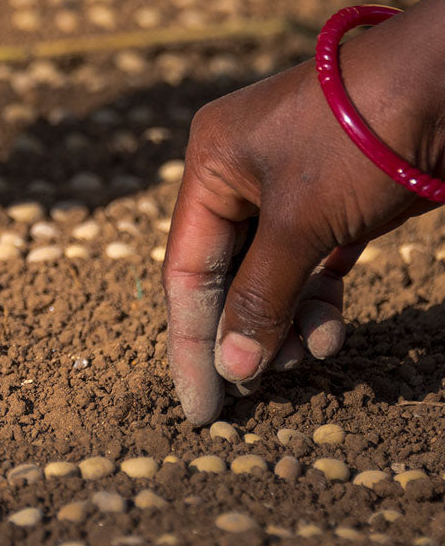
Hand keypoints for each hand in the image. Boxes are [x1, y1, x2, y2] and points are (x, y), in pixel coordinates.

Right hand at [162, 0, 444, 424]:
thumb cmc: (361, 137)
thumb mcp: (301, 223)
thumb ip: (261, 299)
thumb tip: (235, 371)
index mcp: (212, 166)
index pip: (186, 271)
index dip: (190, 343)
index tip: (200, 408)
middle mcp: (242, 174)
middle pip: (227, 274)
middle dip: (246, 332)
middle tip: (261, 389)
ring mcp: (291, 182)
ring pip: (272, 272)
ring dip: (288, 320)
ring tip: (313, 353)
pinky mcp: (335, 195)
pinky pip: (310, 260)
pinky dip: (317, 298)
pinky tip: (330, 332)